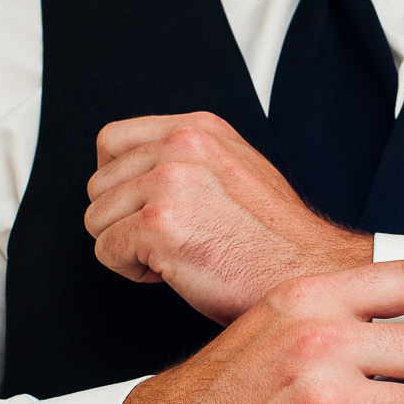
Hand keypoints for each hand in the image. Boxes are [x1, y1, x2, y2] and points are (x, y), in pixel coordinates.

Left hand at [85, 112, 372, 324]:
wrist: (305, 273)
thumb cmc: (275, 240)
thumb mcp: (237, 170)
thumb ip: (190, 158)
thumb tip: (142, 170)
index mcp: (199, 130)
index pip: (113, 141)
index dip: (118, 182)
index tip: (140, 204)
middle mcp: (182, 147)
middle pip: (99, 184)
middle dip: (124, 219)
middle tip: (167, 238)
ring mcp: (169, 184)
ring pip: (98, 219)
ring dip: (128, 246)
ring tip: (175, 253)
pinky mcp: (159, 225)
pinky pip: (107, 251)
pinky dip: (133, 271)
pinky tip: (173, 270)